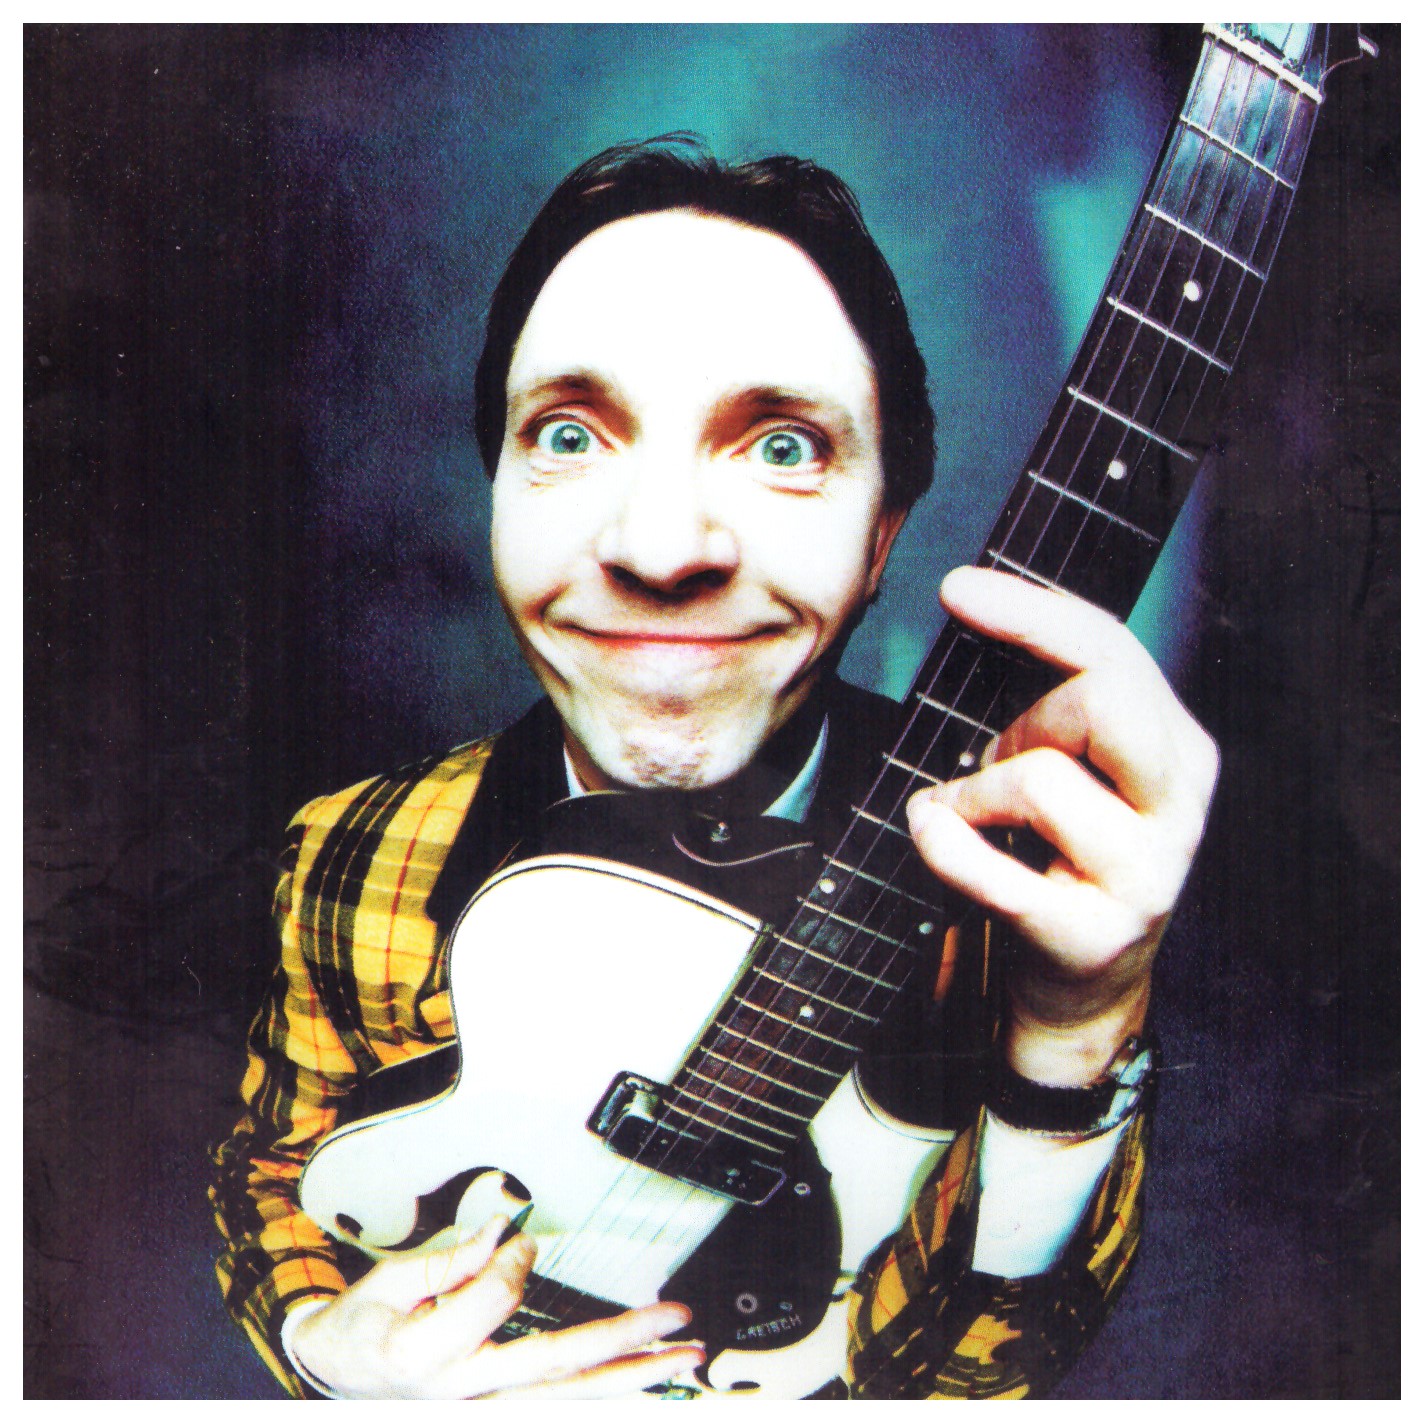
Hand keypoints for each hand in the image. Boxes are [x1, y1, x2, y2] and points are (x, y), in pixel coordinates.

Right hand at [288, 1215, 702, 1398]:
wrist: (334, 1375)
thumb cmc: (360, 1327)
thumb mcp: (387, 1281)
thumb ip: (449, 1260)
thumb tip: (503, 1232)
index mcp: (422, 1352)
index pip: (491, 1302)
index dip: (512, 1263)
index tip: (525, 1239)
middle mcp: (458, 1392)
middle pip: (554, 1368)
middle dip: (623, 1342)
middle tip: (677, 1318)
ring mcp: (478, 1410)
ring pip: (566, 1400)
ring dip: (630, 1379)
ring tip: (681, 1357)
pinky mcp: (492, 1414)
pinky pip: (554, 1409)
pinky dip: (600, 1398)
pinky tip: (641, 1382)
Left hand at [905, 567, 1217, 1085]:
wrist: (1081, 984)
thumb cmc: (1056, 855)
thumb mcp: (1069, 767)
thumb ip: (1050, 701)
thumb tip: (974, 604)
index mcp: (1177, 748)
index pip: (1112, 651)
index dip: (1030, 611)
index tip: (956, 587)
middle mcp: (1179, 805)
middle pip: (1104, 699)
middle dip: (1025, 717)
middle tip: (995, 758)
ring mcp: (1147, 873)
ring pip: (1040, 780)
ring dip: (970, 792)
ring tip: (959, 814)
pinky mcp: (1095, 932)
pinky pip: (996, 870)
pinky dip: (943, 844)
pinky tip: (932, 834)